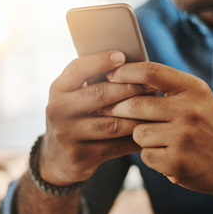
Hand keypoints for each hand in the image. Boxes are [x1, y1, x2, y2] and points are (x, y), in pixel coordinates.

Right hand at [39, 51, 153, 185]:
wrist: (56, 158)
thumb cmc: (75, 117)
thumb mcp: (73, 97)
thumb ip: (92, 82)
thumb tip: (130, 65)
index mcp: (57, 89)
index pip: (77, 69)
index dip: (100, 61)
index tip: (122, 56)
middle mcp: (58, 110)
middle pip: (99, 95)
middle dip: (130, 89)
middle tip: (151, 86)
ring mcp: (67, 135)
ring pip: (112, 124)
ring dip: (137, 116)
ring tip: (156, 109)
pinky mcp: (80, 156)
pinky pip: (116, 146)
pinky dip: (135, 139)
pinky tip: (149, 132)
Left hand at [100, 62, 212, 195]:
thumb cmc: (206, 125)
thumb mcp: (196, 97)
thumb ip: (167, 85)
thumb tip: (125, 77)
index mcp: (193, 89)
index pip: (151, 72)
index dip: (125, 72)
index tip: (110, 75)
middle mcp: (189, 111)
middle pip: (135, 104)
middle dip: (118, 108)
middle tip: (110, 109)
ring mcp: (183, 138)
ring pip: (137, 132)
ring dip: (140, 135)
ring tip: (159, 137)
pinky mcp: (176, 162)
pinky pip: (145, 154)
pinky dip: (150, 154)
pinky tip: (167, 154)